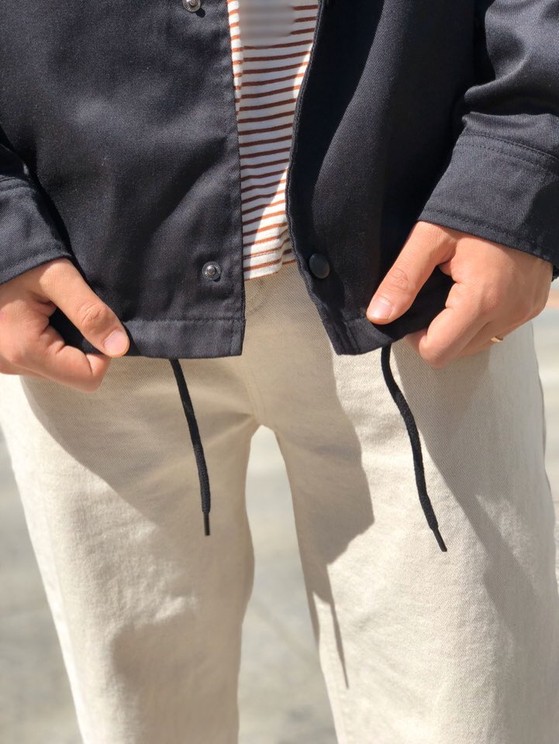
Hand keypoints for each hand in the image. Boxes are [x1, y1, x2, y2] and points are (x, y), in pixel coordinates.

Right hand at [0, 258, 129, 390]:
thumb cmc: (18, 254)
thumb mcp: (57, 277)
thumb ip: (90, 312)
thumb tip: (120, 347)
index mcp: (26, 351)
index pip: (88, 378)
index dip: (102, 351)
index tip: (94, 319)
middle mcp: (12, 365)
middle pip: (72, 374)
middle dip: (83, 344)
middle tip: (71, 309)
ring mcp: (5, 362)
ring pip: (58, 368)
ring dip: (67, 342)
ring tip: (53, 309)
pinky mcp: (3, 355)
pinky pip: (41, 358)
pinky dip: (50, 339)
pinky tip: (42, 314)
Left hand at [366, 221, 552, 367]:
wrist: (524, 181)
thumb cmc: (475, 204)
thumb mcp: (430, 237)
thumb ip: (402, 279)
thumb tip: (378, 316)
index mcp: (482, 299)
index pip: (437, 352)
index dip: (415, 337)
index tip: (411, 307)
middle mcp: (509, 313)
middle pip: (456, 353)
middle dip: (436, 333)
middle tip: (430, 295)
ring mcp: (525, 311)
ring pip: (477, 344)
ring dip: (458, 328)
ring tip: (453, 289)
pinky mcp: (534, 306)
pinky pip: (498, 329)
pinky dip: (480, 318)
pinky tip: (474, 288)